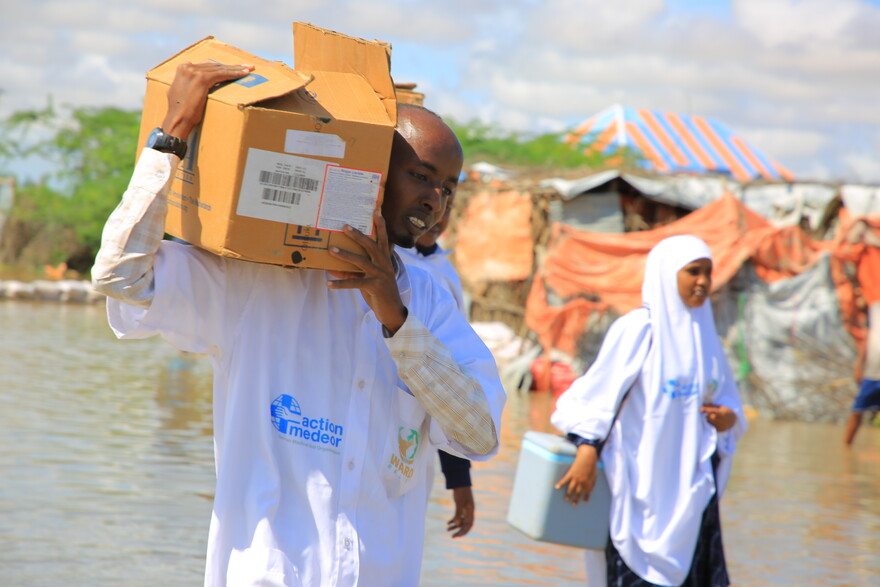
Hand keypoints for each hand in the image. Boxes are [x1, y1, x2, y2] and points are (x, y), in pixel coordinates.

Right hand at [161, 61, 254, 139]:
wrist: (178, 120)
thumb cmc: (181, 112)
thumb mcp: (179, 93)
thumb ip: (184, 82)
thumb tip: (189, 78)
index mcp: (182, 69)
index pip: (207, 67)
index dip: (220, 67)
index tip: (232, 68)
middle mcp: (187, 67)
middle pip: (214, 66)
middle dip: (231, 67)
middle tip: (245, 67)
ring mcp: (194, 72)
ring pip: (220, 69)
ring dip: (236, 69)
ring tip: (248, 69)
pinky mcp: (202, 79)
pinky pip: (222, 74)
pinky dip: (234, 74)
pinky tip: (244, 74)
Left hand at [327, 208, 406, 333]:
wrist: (392, 311)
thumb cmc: (379, 293)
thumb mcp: (366, 280)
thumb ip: (351, 273)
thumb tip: (332, 269)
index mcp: (384, 260)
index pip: (383, 239)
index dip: (380, 225)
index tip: (376, 210)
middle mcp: (384, 265)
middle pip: (371, 246)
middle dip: (357, 235)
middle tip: (344, 226)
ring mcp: (380, 275)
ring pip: (361, 262)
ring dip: (345, 255)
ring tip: (331, 250)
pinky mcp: (375, 287)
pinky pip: (355, 283)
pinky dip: (341, 284)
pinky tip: (328, 284)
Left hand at [446, 486, 474, 537]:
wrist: (459, 482)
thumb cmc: (460, 491)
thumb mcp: (459, 502)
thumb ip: (458, 513)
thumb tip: (457, 524)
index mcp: (471, 510)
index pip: (469, 524)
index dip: (464, 531)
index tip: (457, 536)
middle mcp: (469, 511)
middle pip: (465, 524)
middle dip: (459, 531)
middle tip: (452, 536)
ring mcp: (465, 509)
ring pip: (461, 521)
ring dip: (455, 526)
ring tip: (447, 529)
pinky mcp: (461, 506)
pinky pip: (458, 516)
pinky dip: (454, 520)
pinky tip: (448, 523)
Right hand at [554, 444, 598, 504]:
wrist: (588, 457)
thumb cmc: (592, 465)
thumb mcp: (595, 475)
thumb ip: (593, 483)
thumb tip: (592, 489)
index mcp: (589, 483)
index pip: (587, 492)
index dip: (586, 497)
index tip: (584, 502)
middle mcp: (582, 482)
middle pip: (578, 493)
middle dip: (576, 499)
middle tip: (573, 504)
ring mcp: (576, 478)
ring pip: (571, 489)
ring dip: (568, 495)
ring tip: (566, 499)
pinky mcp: (571, 473)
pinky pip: (564, 480)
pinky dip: (560, 484)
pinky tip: (556, 487)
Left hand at [701, 403, 737, 431]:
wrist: (733, 420)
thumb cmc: (726, 411)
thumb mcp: (720, 406)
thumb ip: (711, 406)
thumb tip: (702, 404)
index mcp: (721, 413)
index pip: (712, 411)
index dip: (706, 410)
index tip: (700, 409)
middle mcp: (720, 420)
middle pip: (709, 417)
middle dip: (707, 415)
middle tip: (708, 413)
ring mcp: (720, 426)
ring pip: (709, 422)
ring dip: (708, 419)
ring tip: (713, 417)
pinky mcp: (719, 430)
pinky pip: (711, 426)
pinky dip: (710, 424)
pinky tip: (714, 422)